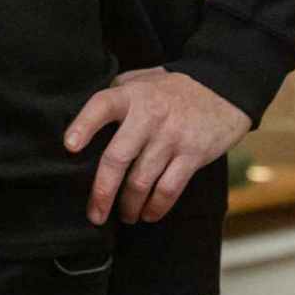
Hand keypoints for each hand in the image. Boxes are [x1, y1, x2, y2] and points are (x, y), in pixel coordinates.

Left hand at [65, 67, 249, 225]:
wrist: (225, 90)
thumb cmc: (175, 89)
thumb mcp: (145, 78)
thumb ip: (118, 91)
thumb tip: (87, 115)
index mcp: (133, 95)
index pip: (102, 106)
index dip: (84, 125)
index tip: (69, 146)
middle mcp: (150, 116)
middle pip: (118, 158)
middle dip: (102, 192)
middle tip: (95, 214)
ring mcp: (172, 136)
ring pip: (141, 181)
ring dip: (129, 206)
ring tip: (125, 215)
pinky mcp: (193, 154)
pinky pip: (168, 189)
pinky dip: (156, 207)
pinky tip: (148, 214)